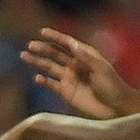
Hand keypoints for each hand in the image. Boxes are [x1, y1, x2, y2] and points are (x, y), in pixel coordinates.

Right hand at [22, 28, 139, 120]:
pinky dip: (43, 81)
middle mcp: (75, 64)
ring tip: (24, 56)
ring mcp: (69, 78)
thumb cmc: (113, 86)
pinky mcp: (66, 91)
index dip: (55, 37)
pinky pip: (51, 84)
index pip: (67, 43)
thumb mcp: (101, 69)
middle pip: (55, 54)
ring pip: (49, 67)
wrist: (116, 108)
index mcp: (85, 56)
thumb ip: (85, 57)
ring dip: (37, 61)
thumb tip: (71, 44)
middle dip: (42, 48)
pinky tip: (37, 78)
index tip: (42, 32)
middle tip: (30, 45)